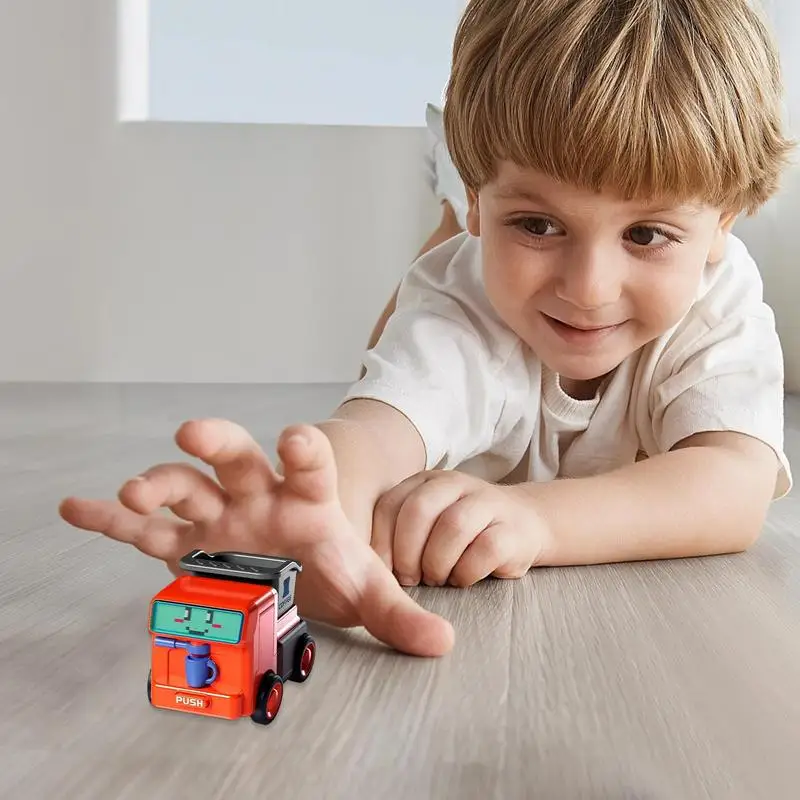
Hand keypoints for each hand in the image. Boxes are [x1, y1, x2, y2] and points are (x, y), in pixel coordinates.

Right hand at [59, 420, 454, 656]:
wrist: (300, 568)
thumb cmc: (331, 566)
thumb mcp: (365, 589)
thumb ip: (398, 614)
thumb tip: (443, 645)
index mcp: (305, 498)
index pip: (308, 466)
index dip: (303, 451)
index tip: (296, 437)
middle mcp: (257, 495)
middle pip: (235, 457)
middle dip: (215, 442)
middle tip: (192, 432)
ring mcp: (217, 514)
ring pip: (183, 487)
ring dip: (156, 484)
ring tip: (131, 493)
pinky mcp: (186, 540)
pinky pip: (143, 528)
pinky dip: (110, 520)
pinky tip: (76, 507)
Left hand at [371, 470, 547, 587]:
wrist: (524, 523)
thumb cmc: (462, 534)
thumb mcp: (426, 524)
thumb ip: (397, 534)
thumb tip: (365, 570)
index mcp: (425, 482)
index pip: (390, 505)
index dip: (382, 543)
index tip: (383, 572)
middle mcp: (454, 484)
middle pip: (418, 510)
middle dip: (407, 552)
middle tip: (409, 579)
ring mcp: (486, 502)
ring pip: (453, 526)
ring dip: (437, 563)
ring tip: (436, 579)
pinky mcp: (512, 528)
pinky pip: (484, 549)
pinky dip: (466, 572)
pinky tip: (462, 579)